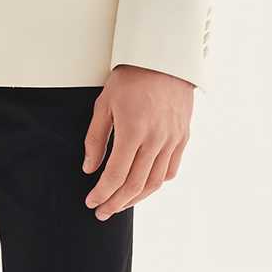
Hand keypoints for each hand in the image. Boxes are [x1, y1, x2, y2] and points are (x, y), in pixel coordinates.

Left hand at [81, 64, 194, 218]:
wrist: (164, 60)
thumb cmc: (131, 79)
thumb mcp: (104, 105)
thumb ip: (96, 139)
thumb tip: (89, 168)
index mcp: (133, 132)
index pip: (115, 175)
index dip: (102, 194)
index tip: (91, 202)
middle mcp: (155, 140)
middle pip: (134, 185)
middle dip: (115, 203)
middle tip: (102, 211)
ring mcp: (172, 140)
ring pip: (154, 183)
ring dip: (135, 198)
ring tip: (120, 204)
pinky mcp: (182, 138)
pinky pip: (170, 170)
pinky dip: (156, 183)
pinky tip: (143, 186)